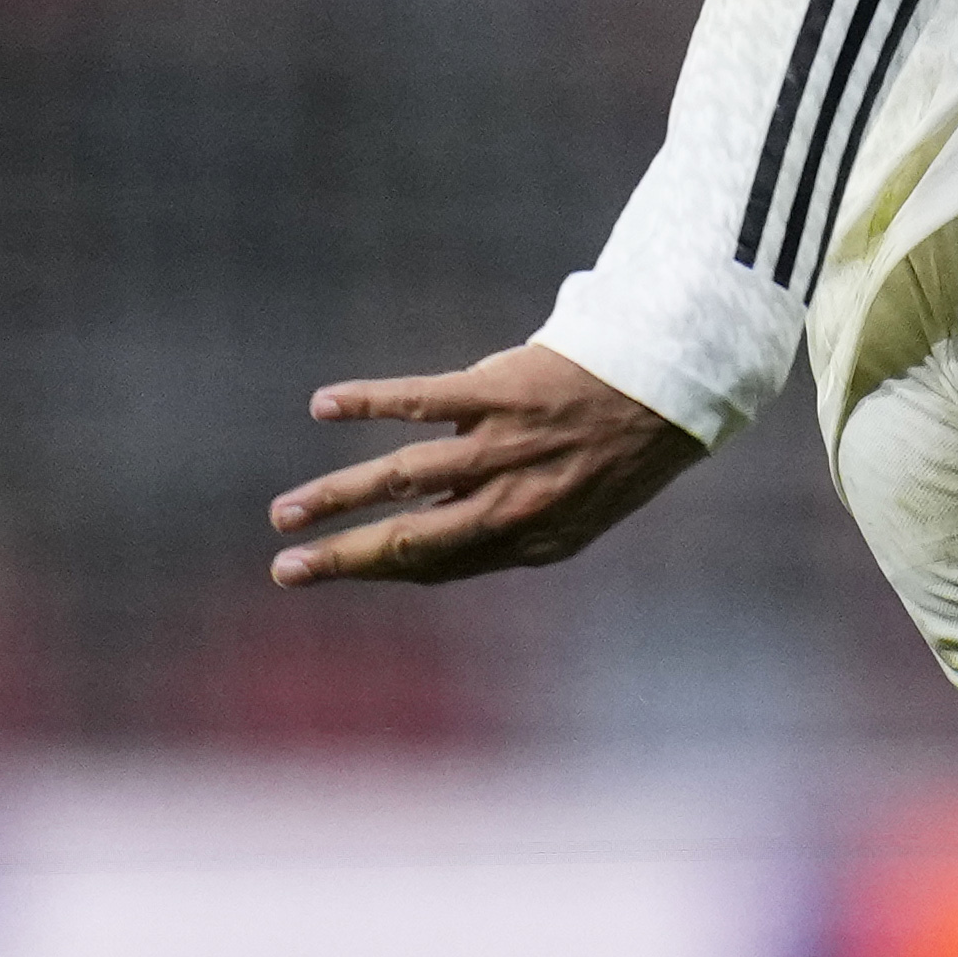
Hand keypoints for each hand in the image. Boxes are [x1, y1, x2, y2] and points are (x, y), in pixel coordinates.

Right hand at [268, 344, 707, 588]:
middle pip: (411, 541)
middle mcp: (514, 502)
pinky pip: (421, 401)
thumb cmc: (615, 448)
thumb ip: (510, 526)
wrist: (672, 385)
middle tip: (285, 570)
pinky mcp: (498, 392)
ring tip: (287, 513)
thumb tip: (436, 544)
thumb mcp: (577, 509)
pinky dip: (370, 402)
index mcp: (532, 539)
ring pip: (403, 479)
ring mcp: (503, 447)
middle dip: (342, 559)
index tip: (329, 571)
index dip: (378, 571)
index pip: (439, 566)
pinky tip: (324, 406)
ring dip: (336, 496)